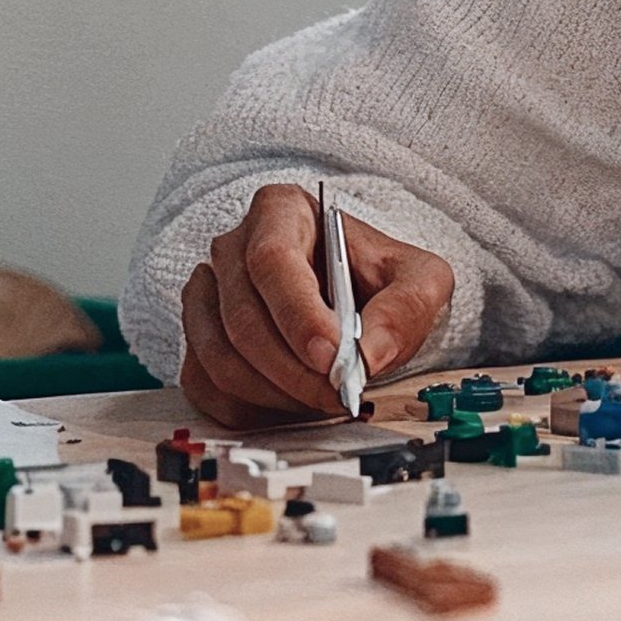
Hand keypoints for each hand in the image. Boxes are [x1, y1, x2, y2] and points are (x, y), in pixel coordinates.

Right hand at [179, 181, 452, 424]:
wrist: (361, 299)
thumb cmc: (381, 280)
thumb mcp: (420, 280)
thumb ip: (405, 310)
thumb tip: (368, 356)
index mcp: (281, 212)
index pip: (272, 261)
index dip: (298, 315)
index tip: (332, 357)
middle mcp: (235, 247)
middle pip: (242, 317)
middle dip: (292, 369)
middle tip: (336, 394)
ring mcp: (210, 293)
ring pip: (219, 356)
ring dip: (272, 393)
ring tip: (320, 399)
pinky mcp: (200, 338)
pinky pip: (203, 383)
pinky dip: (247, 408)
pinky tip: (288, 405)